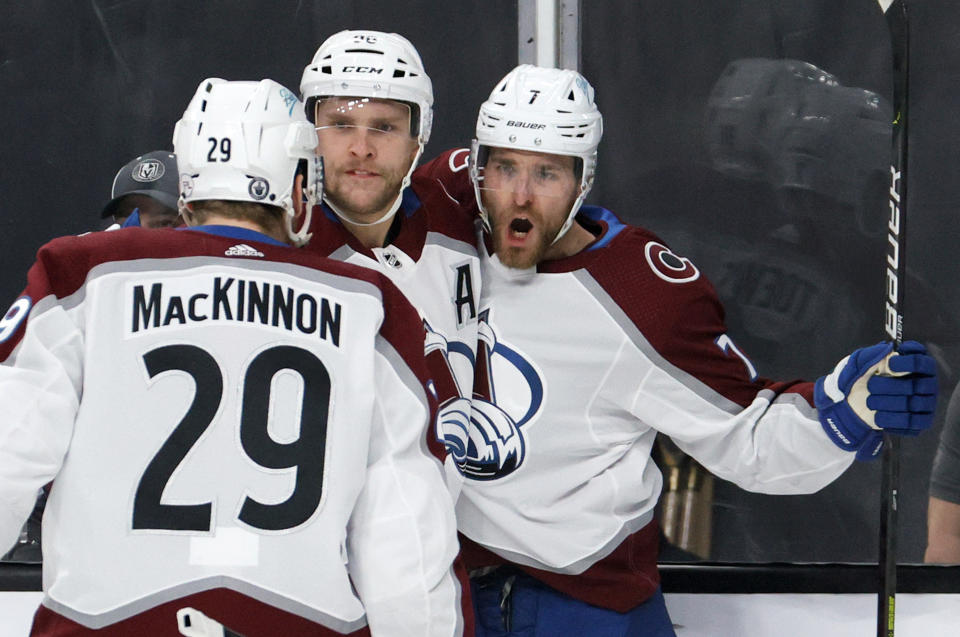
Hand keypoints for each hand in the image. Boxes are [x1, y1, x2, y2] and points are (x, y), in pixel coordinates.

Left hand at [814, 340, 937, 459]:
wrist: (850, 404)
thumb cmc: (860, 378)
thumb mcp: (860, 362)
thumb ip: (873, 354)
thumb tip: (888, 349)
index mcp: (913, 362)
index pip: (922, 361)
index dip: (907, 363)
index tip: (890, 364)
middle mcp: (925, 381)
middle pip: (917, 384)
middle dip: (889, 386)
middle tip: (871, 386)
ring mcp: (925, 402)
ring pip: (914, 403)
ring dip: (886, 403)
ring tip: (871, 401)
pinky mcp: (920, 421)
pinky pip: (912, 422)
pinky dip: (890, 418)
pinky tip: (877, 415)